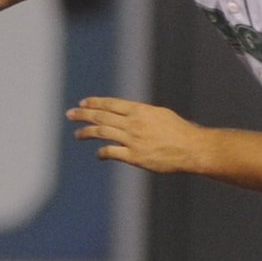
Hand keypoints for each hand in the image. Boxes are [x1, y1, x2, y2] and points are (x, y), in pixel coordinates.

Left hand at [66, 97, 200, 174]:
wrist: (191, 148)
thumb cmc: (179, 131)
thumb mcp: (159, 114)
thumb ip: (141, 114)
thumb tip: (127, 114)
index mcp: (139, 110)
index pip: (110, 104)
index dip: (94, 103)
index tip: (83, 103)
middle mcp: (133, 123)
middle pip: (102, 116)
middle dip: (83, 115)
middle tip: (70, 114)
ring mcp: (132, 140)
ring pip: (102, 132)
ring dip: (87, 132)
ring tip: (77, 134)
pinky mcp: (134, 157)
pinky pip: (111, 152)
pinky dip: (102, 152)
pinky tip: (98, 153)